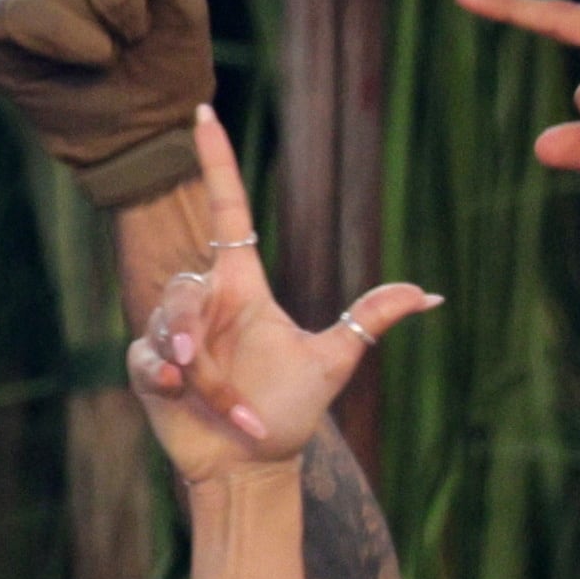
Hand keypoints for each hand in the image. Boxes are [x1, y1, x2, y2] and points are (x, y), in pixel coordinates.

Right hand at [123, 109, 433, 485]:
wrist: (249, 465)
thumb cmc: (289, 413)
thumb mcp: (332, 362)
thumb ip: (369, 321)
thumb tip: (433, 293)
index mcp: (243, 286)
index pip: (227, 209)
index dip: (217, 162)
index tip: (204, 113)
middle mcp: (206, 302)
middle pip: (185, 285)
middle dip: (190, 326)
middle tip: (200, 364)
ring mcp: (172, 332)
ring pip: (167, 323)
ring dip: (192, 366)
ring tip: (207, 398)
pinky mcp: (146, 364)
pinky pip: (145, 354)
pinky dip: (166, 378)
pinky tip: (181, 398)